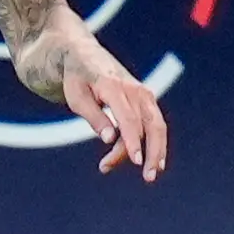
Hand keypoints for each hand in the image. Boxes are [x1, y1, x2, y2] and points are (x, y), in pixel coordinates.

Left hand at [62, 46, 168, 181]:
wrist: (84, 56)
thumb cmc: (77, 79)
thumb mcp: (77, 97)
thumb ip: (94, 117)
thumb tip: (109, 139)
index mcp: (114, 87)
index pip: (128, 119)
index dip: (132, 142)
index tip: (136, 162)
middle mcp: (135, 90)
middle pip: (151, 125)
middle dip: (152, 152)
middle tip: (148, 177)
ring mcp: (143, 94)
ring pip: (157, 126)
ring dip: (156, 152)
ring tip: (150, 176)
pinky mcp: (146, 100)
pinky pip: (154, 124)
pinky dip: (156, 143)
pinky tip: (154, 162)